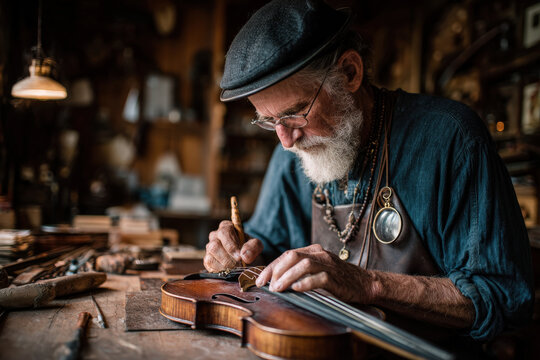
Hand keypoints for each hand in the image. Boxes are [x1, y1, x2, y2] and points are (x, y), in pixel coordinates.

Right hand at [204, 220, 263, 271]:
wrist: (246, 258)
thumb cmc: (249, 248)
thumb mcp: (256, 245)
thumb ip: (253, 246)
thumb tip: (244, 255)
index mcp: (226, 227)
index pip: (224, 232)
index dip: (231, 246)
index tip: (240, 256)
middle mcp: (215, 236)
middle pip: (215, 245)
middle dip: (227, 258)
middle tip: (238, 265)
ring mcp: (209, 248)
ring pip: (210, 256)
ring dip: (224, 265)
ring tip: (235, 268)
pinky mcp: (207, 259)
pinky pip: (208, 265)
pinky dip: (219, 270)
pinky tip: (228, 270)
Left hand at [254, 244, 375, 302]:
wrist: (364, 284)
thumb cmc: (337, 280)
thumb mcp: (316, 271)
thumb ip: (299, 272)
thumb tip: (275, 282)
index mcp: (313, 251)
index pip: (286, 255)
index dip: (271, 267)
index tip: (259, 280)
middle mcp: (319, 254)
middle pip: (292, 256)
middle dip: (276, 270)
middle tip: (267, 285)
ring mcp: (328, 264)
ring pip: (303, 265)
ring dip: (287, 277)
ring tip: (278, 289)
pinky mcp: (336, 277)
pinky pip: (319, 278)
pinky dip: (305, 283)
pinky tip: (296, 289)